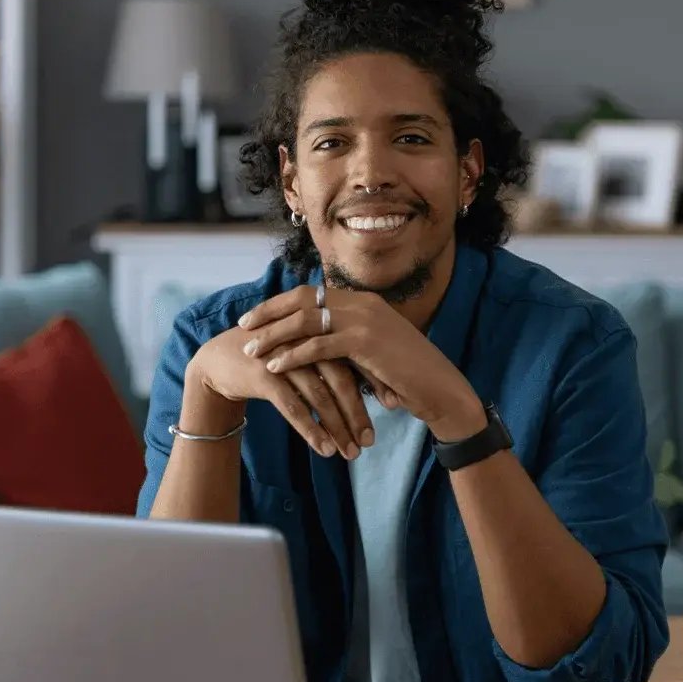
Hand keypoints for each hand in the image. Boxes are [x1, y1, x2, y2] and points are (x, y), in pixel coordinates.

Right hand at [183, 325, 373, 458]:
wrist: (218, 360)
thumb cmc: (268, 357)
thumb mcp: (303, 352)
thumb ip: (332, 361)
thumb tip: (368, 383)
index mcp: (319, 330)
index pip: (355, 358)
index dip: (375, 383)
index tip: (393, 406)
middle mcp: (304, 341)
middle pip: (341, 379)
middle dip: (358, 413)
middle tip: (370, 441)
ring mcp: (283, 357)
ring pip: (320, 397)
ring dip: (338, 428)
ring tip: (350, 452)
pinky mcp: (264, 375)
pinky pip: (294, 408)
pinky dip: (312, 430)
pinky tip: (324, 448)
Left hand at [237, 285, 485, 440]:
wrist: (439, 388)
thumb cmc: (406, 376)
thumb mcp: (373, 351)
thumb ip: (347, 342)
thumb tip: (315, 345)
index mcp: (362, 300)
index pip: (310, 293)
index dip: (279, 304)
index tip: (255, 318)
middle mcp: (362, 302)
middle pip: (301, 299)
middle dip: (268, 313)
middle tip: (243, 328)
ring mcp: (364, 318)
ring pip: (305, 320)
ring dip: (274, 335)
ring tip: (251, 351)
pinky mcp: (365, 341)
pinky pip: (318, 345)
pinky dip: (292, 355)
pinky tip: (274, 367)